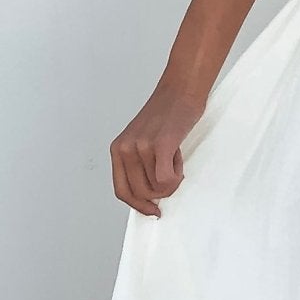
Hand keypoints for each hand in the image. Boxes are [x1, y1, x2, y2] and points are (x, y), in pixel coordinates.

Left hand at [110, 81, 204, 216]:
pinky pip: (167, 179)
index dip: (138, 205)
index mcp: (118, 149)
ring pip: (157, 187)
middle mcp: (126, 148)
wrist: (181, 89)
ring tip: (175, 158)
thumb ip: (139, 165)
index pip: (122, 190)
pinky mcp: (161, 144)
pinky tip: (178, 161)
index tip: (152, 210)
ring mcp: (142, 147)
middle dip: (162, 192)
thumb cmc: (167, 113)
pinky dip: (176, 177)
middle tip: (172, 174)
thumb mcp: (142, 140)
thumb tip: (149, 194)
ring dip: (172, 179)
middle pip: (142, 193)